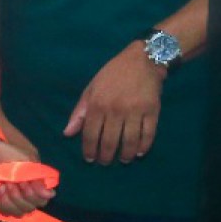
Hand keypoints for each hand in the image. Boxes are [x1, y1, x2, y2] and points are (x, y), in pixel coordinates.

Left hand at [0, 137, 56, 216]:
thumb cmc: (12, 154)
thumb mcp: (26, 160)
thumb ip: (37, 176)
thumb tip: (50, 194)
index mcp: (38, 185)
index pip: (42, 200)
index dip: (33, 195)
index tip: (22, 183)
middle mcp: (29, 196)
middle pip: (29, 208)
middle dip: (18, 196)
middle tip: (9, 183)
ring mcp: (16, 201)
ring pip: (18, 212)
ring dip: (8, 200)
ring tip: (1, 186)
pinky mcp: (4, 204)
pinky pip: (4, 211)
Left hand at [64, 43, 164, 164]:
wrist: (142, 60)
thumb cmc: (112, 74)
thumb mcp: (91, 89)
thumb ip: (80, 112)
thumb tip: (68, 133)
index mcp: (98, 104)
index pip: (91, 134)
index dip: (89, 150)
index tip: (90, 159)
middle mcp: (115, 110)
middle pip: (110, 141)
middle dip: (106, 156)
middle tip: (105, 162)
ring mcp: (135, 111)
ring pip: (129, 141)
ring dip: (125, 155)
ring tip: (122, 160)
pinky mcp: (152, 111)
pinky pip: (148, 133)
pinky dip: (144, 146)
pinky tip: (139, 152)